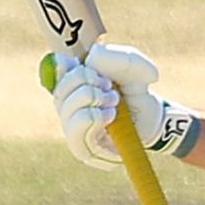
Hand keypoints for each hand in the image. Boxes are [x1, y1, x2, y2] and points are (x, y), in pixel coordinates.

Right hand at [43, 43, 197, 168]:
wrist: (152, 118)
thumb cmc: (136, 90)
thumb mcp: (134, 67)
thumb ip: (119, 57)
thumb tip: (94, 55)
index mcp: (70, 83)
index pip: (53, 71)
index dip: (65, 67)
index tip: (90, 66)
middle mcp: (66, 106)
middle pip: (60, 91)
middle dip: (86, 82)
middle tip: (110, 86)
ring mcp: (72, 129)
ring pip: (66, 110)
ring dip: (92, 99)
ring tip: (113, 101)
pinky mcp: (83, 150)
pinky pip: (75, 132)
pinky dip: (92, 118)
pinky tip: (110, 115)